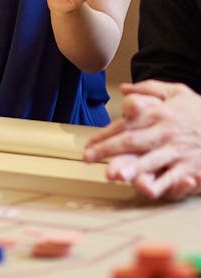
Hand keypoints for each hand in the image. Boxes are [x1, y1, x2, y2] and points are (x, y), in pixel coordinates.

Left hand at [83, 80, 200, 200]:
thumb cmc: (198, 110)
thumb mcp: (176, 91)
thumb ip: (148, 88)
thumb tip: (123, 89)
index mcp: (160, 114)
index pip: (127, 124)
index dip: (106, 134)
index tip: (89, 144)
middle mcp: (166, 132)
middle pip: (133, 141)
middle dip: (108, 150)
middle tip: (88, 158)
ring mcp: (177, 151)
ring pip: (151, 160)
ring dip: (131, 167)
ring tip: (114, 173)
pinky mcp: (189, 167)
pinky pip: (172, 177)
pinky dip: (160, 184)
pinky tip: (146, 189)